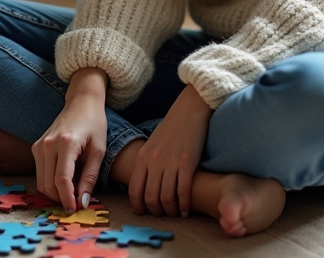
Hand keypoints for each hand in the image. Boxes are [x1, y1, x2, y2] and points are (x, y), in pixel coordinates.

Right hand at [34, 68, 107, 211]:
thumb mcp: (99, 150)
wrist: (81, 102)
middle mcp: (48, 144)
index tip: (75, 209)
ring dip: (55, 192)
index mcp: (66, 143)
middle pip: (48, 184)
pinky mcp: (36, 147)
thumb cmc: (94, 124)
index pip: (61, 180)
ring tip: (73, 191)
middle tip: (77, 202)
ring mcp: (39, 145)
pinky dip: (50, 182)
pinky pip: (40, 174)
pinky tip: (65, 180)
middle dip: (61, 198)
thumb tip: (82, 202)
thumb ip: (90, 177)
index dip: (67, 198)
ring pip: (41, 182)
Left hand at [130, 84, 211, 217]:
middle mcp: (154, 162)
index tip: (143, 212)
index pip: (134, 190)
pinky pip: (183, 191)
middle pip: (150, 197)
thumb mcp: (152, 144)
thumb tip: (146, 183)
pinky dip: (184, 204)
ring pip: (166, 197)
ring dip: (170, 210)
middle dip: (156, 211)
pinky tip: (187, 209)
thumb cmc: (172, 127)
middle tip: (162, 214)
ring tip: (175, 212)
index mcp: (143, 157)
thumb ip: (147, 162)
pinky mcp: (187, 163)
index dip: (138, 206)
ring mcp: (170, 162)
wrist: (189, 110)